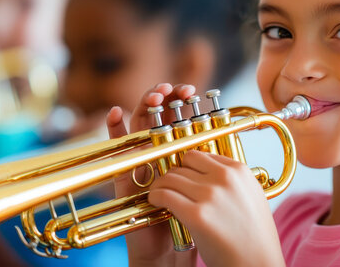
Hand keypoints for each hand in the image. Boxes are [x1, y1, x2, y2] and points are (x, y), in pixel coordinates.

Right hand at [106, 83, 196, 266]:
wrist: (174, 251)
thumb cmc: (196, 221)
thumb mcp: (210, 187)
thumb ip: (212, 162)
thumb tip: (226, 132)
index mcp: (181, 153)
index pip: (180, 117)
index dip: (185, 102)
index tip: (195, 91)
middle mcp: (160, 153)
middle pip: (160, 116)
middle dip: (167, 98)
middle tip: (178, 89)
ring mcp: (141, 162)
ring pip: (140, 125)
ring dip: (145, 106)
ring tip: (156, 95)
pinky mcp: (124, 176)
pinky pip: (116, 150)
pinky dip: (113, 129)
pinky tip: (116, 112)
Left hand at [149, 150, 285, 266]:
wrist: (257, 264)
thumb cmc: (253, 237)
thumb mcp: (251, 196)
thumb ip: (232, 181)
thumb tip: (209, 171)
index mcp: (239, 171)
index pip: (201, 155)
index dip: (188, 167)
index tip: (183, 177)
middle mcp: (225, 178)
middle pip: (184, 162)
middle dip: (174, 174)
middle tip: (169, 186)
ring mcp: (211, 195)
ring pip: (171, 177)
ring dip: (161, 185)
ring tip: (159, 194)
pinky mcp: (197, 215)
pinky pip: (165, 195)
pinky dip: (156, 196)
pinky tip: (156, 202)